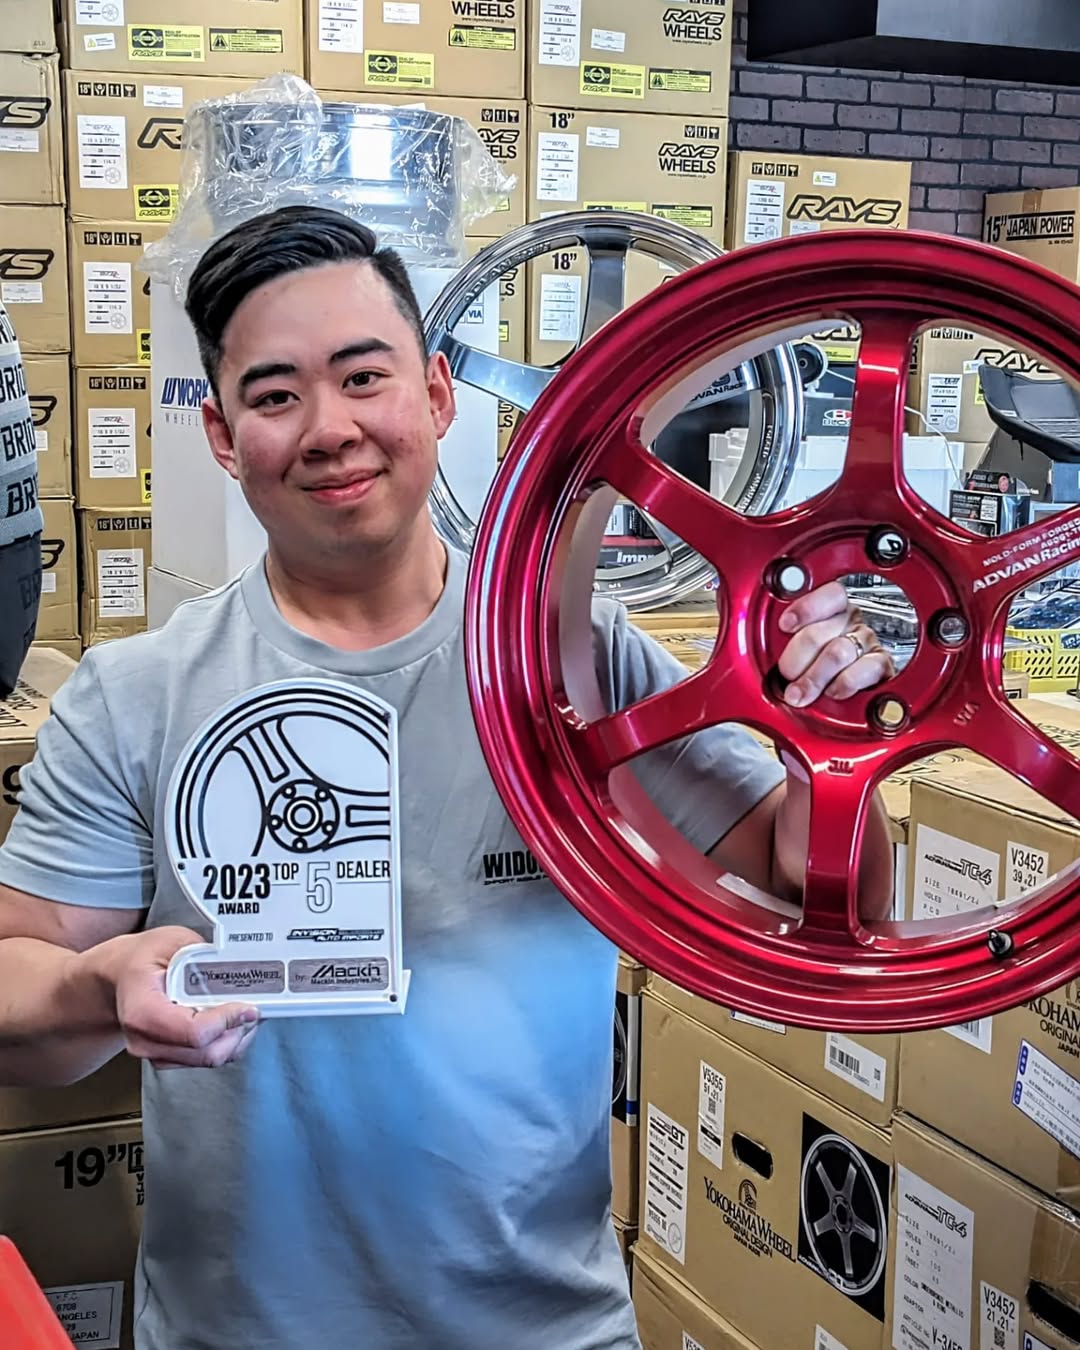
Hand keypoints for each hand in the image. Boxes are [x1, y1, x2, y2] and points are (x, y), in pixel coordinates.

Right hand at [99, 926, 259, 1069]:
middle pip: (206, 1052)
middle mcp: (144, 1039)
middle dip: (238, 1030)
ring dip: (236, 1037)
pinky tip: (230, 1020)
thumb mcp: (174, 940)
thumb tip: (239, 969)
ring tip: (243, 1010)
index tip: (247, 1005)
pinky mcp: (168, 1058)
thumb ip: (206, 955)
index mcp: (141, 1008)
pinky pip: (206, 1060)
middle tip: (253, 1006)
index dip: (227, 1020)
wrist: (120, 977)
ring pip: (210, 1059)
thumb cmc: (143, 958)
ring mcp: (155, 1053)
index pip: (193, 1031)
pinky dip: (226, 1042)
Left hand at [777, 580, 893, 707]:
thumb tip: (770, 649)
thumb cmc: (823, 664)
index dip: (806, 608)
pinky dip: (842, 685)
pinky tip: (832, 691)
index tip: (785, 625)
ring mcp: (868, 644)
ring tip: (798, 694)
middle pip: (818, 633)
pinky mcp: (881, 668)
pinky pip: (861, 672)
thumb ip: (790, 640)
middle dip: (795, 660)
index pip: (830, 595)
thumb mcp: (803, 647)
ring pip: (836, 654)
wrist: (865, 692)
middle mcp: (853, 623)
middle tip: (787, 676)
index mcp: (836, 609)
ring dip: (812, 679)